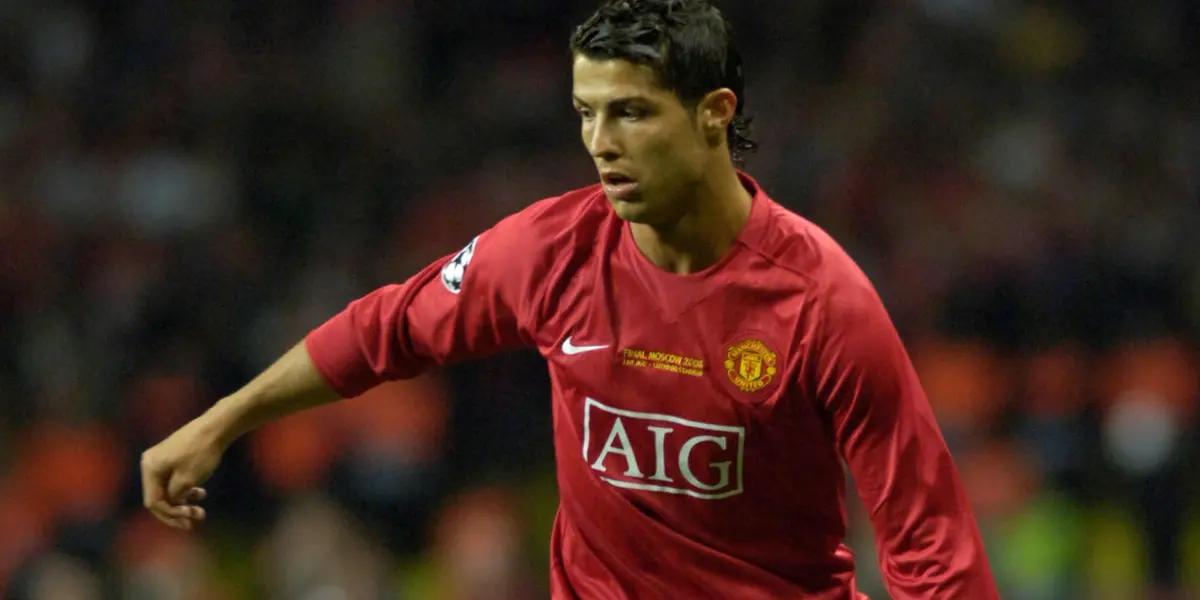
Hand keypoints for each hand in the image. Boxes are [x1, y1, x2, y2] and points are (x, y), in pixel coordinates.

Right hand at [140, 414, 225, 529]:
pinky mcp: (174, 458)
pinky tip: (200, 494)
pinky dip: (186, 490)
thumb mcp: (187, 481)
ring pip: (169, 490)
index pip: (153, 501)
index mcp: (150, 468)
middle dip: (176, 512)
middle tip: (195, 521)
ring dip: (183, 503)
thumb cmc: (201, 453)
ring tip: (201, 511)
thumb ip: (174, 496)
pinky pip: (175, 481)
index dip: (170, 515)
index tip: (189, 520)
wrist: (216, 427)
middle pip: (159, 497)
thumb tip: (171, 503)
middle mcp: (151, 463)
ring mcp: (162, 460)